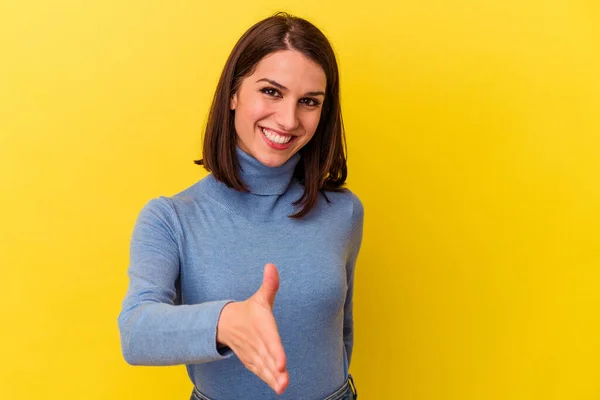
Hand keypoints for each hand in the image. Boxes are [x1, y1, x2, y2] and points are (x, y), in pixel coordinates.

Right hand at [216, 263, 288, 394]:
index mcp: (261, 326)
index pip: (269, 339)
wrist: (225, 323)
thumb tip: (272, 266)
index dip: (275, 351)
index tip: (281, 363)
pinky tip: (278, 388)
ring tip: (283, 387)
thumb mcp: (260, 297)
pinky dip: (267, 380)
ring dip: (272, 378)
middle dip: (274, 369)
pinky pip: (259, 371)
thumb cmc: (250, 311)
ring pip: (263, 367)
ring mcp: (252, 353)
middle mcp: (256, 342)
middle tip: (284, 380)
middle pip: (266, 357)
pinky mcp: (251, 361)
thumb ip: (269, 284)